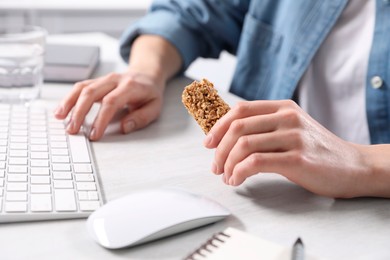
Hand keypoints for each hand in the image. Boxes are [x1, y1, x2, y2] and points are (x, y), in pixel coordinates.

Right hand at [54, 71, 164, 140]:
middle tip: (73, 130)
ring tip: (60, 118)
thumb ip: (142, 118)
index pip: (111, 102)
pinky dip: (69, 99)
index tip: (94, 134)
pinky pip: (80, 88)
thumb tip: (124, 127)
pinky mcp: (97, 81)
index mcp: (130, 86)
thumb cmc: (150, 94)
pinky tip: (61, 110)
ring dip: (69, 103)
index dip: (100, 119)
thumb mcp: (155, 107)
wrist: (146, 75)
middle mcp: (114, 80)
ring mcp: (104, 79)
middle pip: (91, 92)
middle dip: (79, 112)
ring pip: (82, 88)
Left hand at [203, 100, 373, 197]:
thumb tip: (228, 135)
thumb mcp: (292, 128)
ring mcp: (293, 136)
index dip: (218, 126)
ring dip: (227, 163)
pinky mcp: (297, 158)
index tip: (208, 143)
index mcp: (282, 107)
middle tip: (215, 166)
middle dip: (219, 149)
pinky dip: (239, 172)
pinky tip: (237, 180)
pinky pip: (256, 162)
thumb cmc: (317, 150)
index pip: (240, 109)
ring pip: (244, 144)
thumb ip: (265, 127)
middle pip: (237, 126)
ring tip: (226, 176)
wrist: (353, 166)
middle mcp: (287, 117)